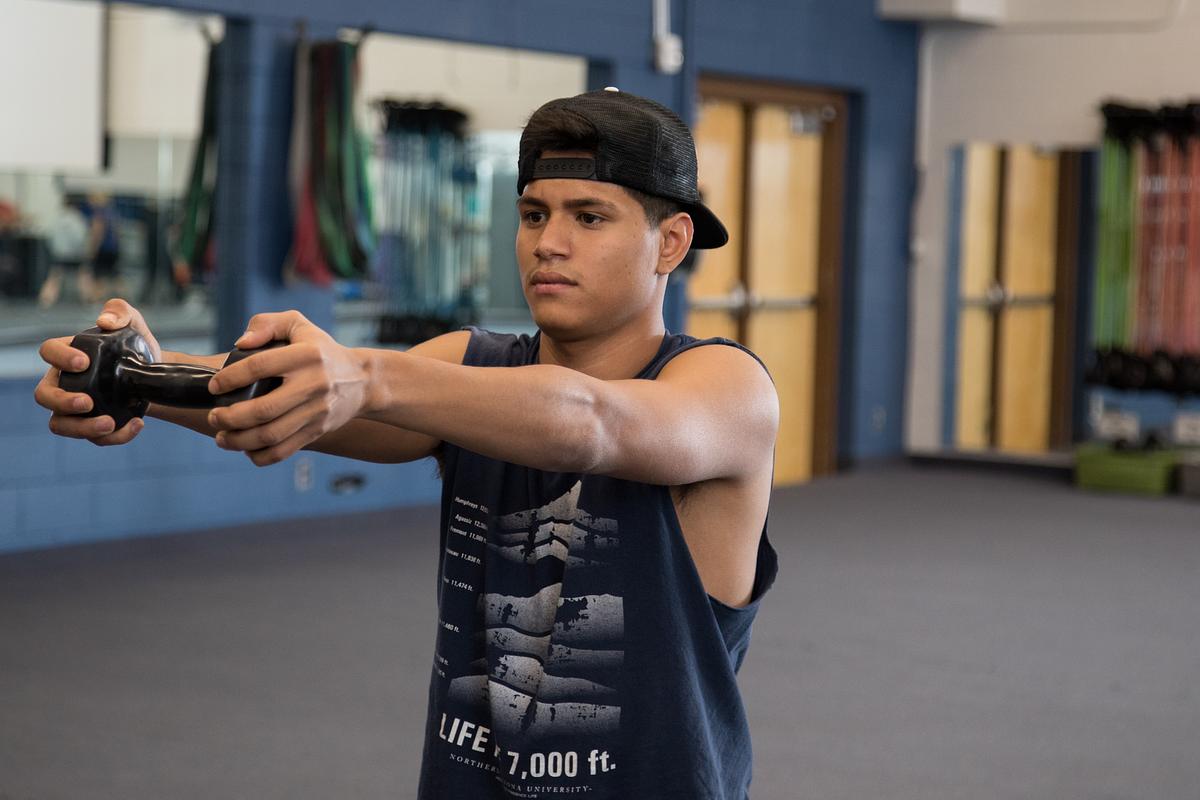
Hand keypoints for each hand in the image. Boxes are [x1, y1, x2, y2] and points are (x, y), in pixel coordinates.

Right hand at [34, 298, 161, 444]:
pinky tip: (137, 424)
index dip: (60, 358)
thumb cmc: (135, 345)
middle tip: (87, 402)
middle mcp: (64, 382)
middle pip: (44, 396)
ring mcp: (75, 407)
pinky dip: (115, 437)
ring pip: (61, 424)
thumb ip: (120, 312)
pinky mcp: (93, 425)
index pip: (48, 352)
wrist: (156, 373)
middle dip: (62, 402)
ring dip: (82, 428)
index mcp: (67, 355)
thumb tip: (104, 321)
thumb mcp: (133, 323)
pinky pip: (94, 438)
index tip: (84, 362)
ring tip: (109, 424)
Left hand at [206, 310, 368, 465]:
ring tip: (222, 437)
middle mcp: (313, 384)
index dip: (230, 378)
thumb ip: (267, 324)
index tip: (214, 386)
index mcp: (305, 355)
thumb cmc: (322, 350)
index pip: (259, 367)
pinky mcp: (317, 430)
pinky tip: (245, 449)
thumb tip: (241, 343)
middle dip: (229, 417)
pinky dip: (260, 455)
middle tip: (214, 416)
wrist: (363, 380)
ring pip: (271, 435)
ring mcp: (316, 411)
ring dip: (239, 440)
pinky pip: (284, 451)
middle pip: (263, 409)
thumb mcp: (299, 325)